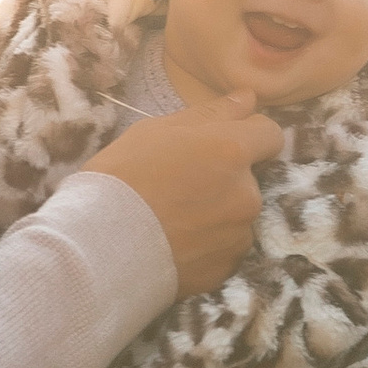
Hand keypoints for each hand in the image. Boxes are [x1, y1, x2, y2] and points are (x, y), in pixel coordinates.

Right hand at [86, 89, 280, 295]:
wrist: (99, 246)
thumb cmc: (121, 178)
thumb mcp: (157, 131)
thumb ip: (211, 114)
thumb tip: (249, 98)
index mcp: (231, 151)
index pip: (269, 134)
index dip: (248, 137)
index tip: (219, 146)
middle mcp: (246, 193)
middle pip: (250, 179)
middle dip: (226, 180)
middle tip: (181, 188)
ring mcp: (239, 236)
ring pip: (237, 217)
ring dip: (217, 216)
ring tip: (174, 221)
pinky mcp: (226, 269)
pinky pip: (225, 250)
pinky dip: (207, 247)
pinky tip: (174, 245)